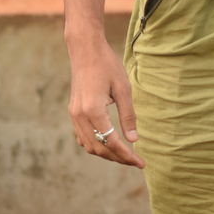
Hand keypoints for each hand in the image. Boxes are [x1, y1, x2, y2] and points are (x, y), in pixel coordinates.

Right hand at [68, 36, 144, 167]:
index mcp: (93, 110)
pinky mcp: (73, 111)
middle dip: (118, 158)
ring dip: (106, 154)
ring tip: (124, 155)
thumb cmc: (107, 65)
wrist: (85, 50)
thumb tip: (134, 140)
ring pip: (89, 145)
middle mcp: (80, 116)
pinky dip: (95, 145)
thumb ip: (128, 116)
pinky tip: (108, 144)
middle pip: (99, 148)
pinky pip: (82, 137)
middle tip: (136, 162)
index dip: (127, 155)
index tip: (141, 163)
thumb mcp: (123, 89)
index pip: (111, 142)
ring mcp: (74, 114)